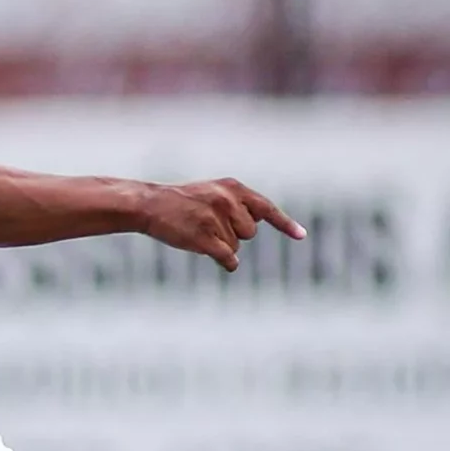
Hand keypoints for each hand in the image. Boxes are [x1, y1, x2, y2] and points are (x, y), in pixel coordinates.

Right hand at [138, 178, 304, 271]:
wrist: (149, 205)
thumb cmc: (181, 202)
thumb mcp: (212, 192)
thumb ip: (238, 203)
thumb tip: (261, 220)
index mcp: (233, 188)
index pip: (266, 207)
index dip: (284, 224)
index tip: (300, 236)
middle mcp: (228, 201)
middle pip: (250, 232)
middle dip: (234, 234)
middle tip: (207, 224)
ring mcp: (216, 219)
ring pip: (236, 246)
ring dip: (221, 246)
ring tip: (199, 232)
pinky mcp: (205, 237)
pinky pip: (228, 258)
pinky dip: (226, 262)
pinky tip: (217, 259)